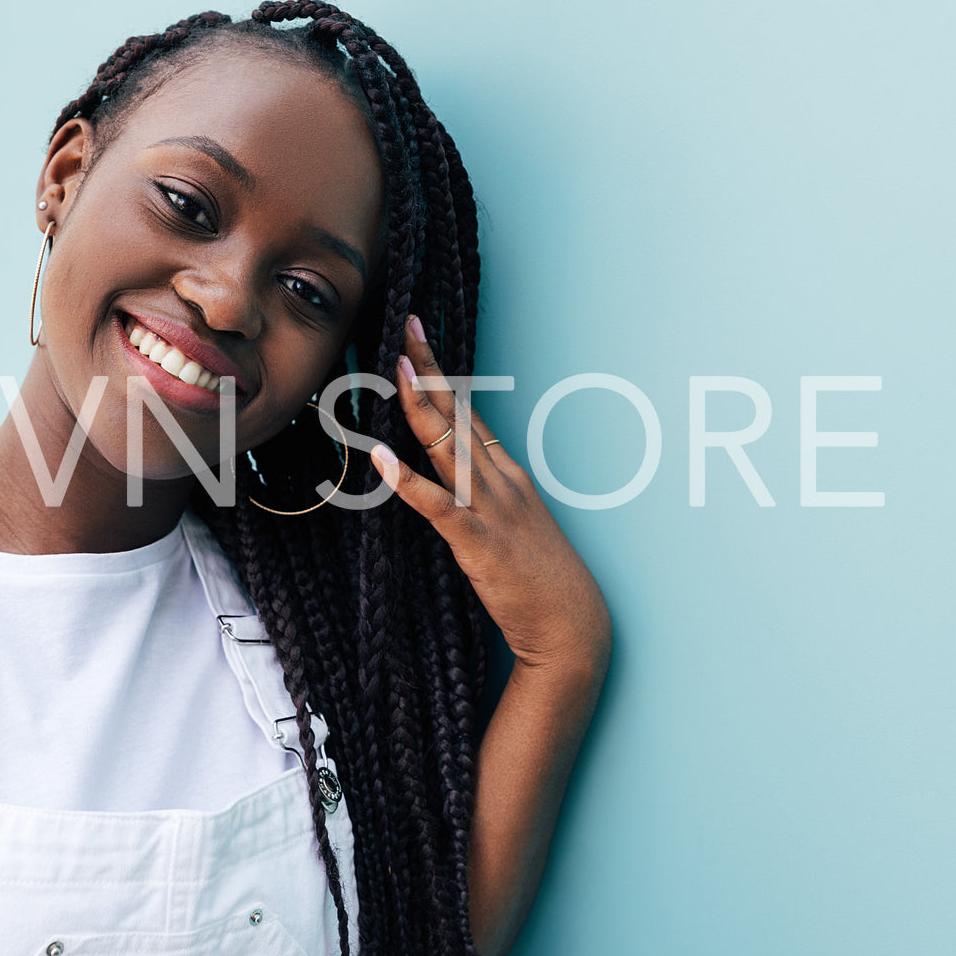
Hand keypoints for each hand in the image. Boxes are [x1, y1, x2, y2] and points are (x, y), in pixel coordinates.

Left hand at [371, 316, 610, 675]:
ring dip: (421, 406)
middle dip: (431, 370)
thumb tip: (452, 480)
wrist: (573, 628)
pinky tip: (382, 458)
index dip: (443, 378)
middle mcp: (501, 482)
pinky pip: (438, 505)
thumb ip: (485, 500)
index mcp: (508, 477)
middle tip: (407, 328)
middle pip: (459, 416)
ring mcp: (491, 509)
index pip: (470, 415)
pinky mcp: (478, 542)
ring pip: (449, 447)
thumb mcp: (515, 528)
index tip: (420, 343)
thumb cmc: (542, 585)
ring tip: (398, 369)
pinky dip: (407, 480)